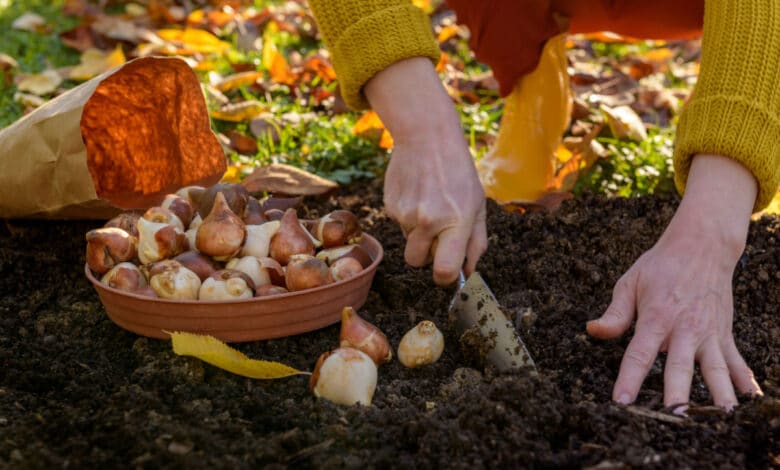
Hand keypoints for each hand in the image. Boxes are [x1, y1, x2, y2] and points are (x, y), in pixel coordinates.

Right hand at [365, 58, 487, 285]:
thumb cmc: (458, 172)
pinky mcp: (390, 206)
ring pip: (408, 242)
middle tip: (439, 234)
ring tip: (429, 203)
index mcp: (456, 221)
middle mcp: (428, 221)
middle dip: (427, 255)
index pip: (444, 271)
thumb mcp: (478, 204)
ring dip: (419, 233)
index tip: (448, 272)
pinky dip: (408, 216)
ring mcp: (406, 214)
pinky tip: (418, 193)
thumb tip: (468, 273)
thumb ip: (476, 242)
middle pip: (417, 262)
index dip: (445, 278)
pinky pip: (400, 225)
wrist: (426, 137)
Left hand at [587, 154, 762, 408]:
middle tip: (674, 417)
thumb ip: (615, 313)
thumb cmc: (660, 266)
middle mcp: (685, 329)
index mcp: (657, 317)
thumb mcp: (630, 283)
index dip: (629, 378)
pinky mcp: (724, 334)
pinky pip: (735, 361)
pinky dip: (744, 380)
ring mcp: (709, 333)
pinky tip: (751, 400)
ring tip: (722, 417)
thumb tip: (592, 330)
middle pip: (680, 367)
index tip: (622, 401)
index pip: (640, 354)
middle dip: (677, 394)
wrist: (702, 247)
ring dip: (718, 394)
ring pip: (714, 369)